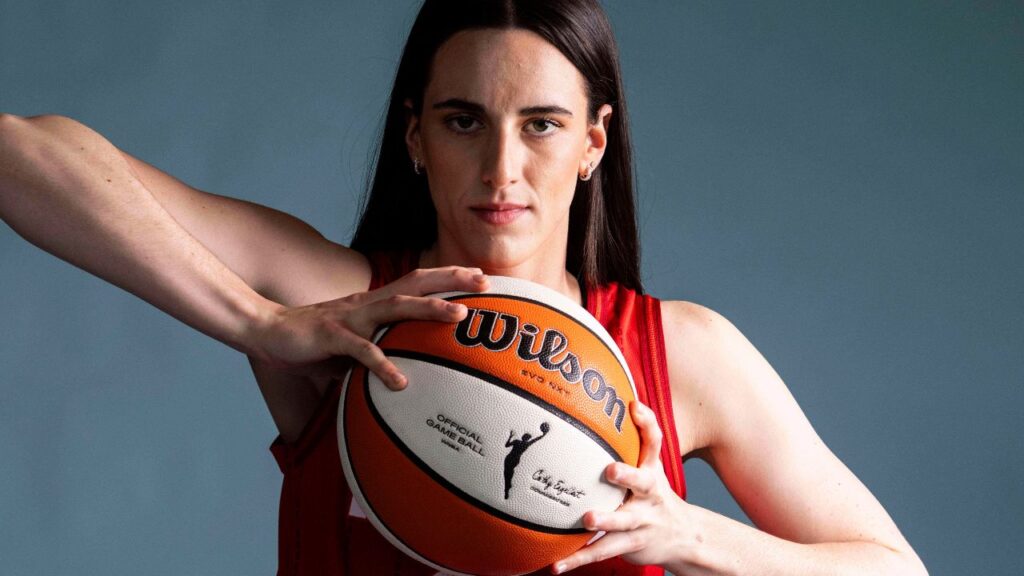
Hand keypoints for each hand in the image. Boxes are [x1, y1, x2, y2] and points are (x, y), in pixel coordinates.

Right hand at [248, 266, 488, 387]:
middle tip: (484, 282)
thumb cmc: (312, 341)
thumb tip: (406, 375)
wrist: (265, 331)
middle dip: (451, 281)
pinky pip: (361, 351)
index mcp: (372, 303)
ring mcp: (349, 317)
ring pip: (396, 307)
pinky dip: (382, 365)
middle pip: (415, 284)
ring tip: (459, 317)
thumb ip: (378, 352)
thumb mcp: (353, 345)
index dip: (447, 277)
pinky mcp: (331, 336)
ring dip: (429, 310)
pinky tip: (401, 382)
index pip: (416, 282)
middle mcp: (366, 304)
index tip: (479, 277)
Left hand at [551, 401, 697, 573]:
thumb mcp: (649, 466)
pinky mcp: (631, 544)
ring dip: (606, 520)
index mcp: (651, 471)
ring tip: (586, 519)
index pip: (654, 442)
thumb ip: (630, 440)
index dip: (647, 423)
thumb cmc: (652, 494)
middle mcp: (650, 495)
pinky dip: (577, 559)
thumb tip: (605, 404)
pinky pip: (602, 551)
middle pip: (643, 482)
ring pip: (623, 522)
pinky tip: (556, 566)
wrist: (683, 537)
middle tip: (610, 470)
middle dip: (628, 475)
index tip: (634, 406)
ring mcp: (642, 521)